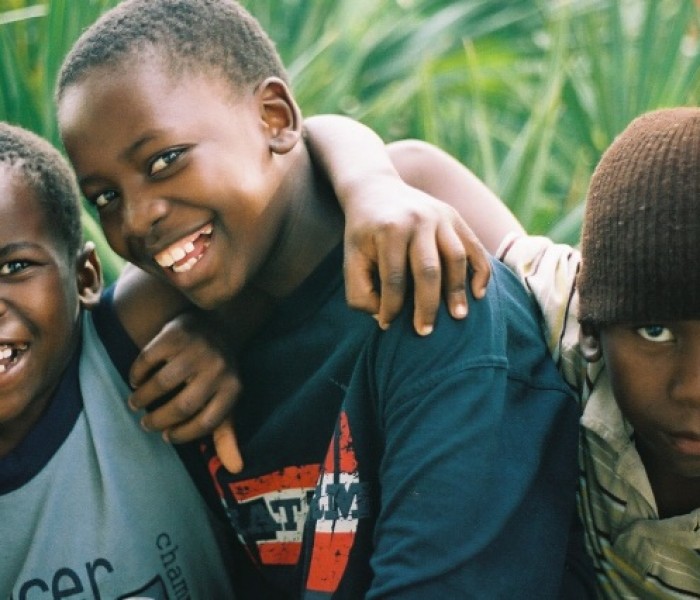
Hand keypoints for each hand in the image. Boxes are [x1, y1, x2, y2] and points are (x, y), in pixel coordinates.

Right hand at [128, 312, 243, 472]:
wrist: (219, 326)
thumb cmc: (218, 375)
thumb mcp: (226, 402)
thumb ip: (227, 436)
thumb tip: (236, 470)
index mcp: (233, 389)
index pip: (206, 422)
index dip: (183, 434)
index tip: (168, 436)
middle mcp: (218, 368)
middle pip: (182, 405)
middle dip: (159, 419)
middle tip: (146, 423)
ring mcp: (197, 349)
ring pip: (162, 383)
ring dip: (143, 398)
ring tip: (136, 404)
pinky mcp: (176, 334)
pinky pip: (148, 359)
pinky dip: (137, 373)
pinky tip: (136, 380)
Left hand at [343, 177, 489, 334]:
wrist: (376, 190)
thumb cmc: (363, 234)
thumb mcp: (351, 259)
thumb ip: (360, 293)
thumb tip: (384, 318)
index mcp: (389, 230)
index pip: (394, 278)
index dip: (392, 306)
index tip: (388, 325)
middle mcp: (417, 220)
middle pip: (428, 270)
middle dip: (427, 305)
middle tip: (425, 332)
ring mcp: (440, 216)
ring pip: (455, 258)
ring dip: (457, 290)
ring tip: (458, 316)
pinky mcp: (455, 217)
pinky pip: (473, 247)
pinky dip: (479, 271)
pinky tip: (477, 294)